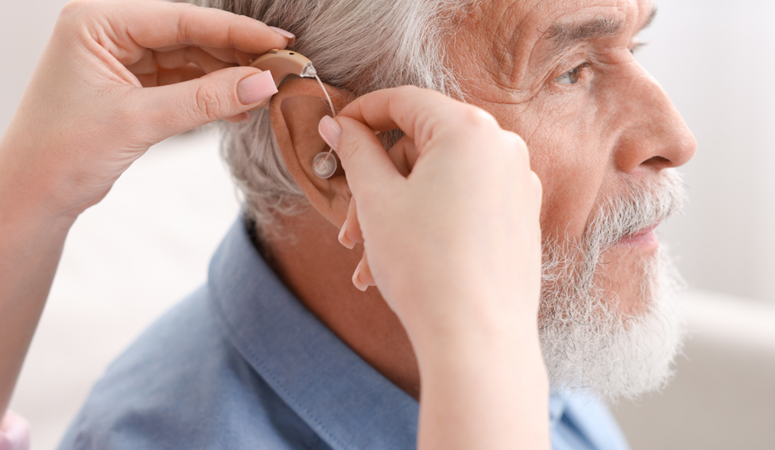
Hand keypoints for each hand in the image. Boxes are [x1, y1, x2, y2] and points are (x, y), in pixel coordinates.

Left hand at [0, 0, 290, 426]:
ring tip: (265, 91)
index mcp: (97, 22)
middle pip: (187, 36)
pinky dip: (208, 95)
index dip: (234, 31)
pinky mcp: (128, 87)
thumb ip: (205, 98)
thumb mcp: (141, 120)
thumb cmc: (64, 153)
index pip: (180, 18)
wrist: (32, 197)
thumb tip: (264, 83)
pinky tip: (239, 107)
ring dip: (225, 77)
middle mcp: (107, 33)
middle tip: (281, 67)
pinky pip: (179, 83)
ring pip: (187, 60)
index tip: (278, 41)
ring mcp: (118, 59)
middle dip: (234, 55)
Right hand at [324, 86, 542, 339]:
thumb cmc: (426, 266)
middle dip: (377, 184)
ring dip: (397, 212)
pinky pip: (464, 203)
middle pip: (421, 146)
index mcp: (468, 130)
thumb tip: (338, 125)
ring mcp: (517, 184)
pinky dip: (429, 222)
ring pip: (439, 180)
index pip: (403, 101)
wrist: (477, 338)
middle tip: (348, 225)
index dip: (360, 115)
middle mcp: (502, 148)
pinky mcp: (520, 217)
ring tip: (366, 260)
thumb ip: (356, 150)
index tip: (333, 133)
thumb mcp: (377, 200)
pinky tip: (400, 262)